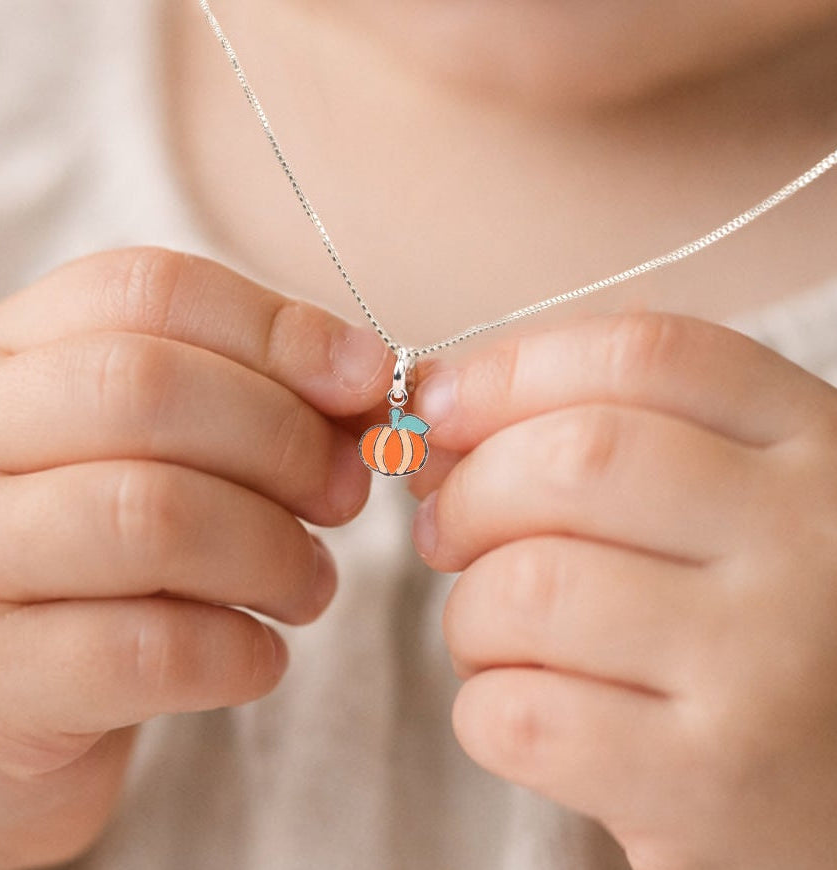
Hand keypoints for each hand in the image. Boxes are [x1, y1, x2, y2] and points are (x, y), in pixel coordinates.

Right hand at [0, 248, 388, 868]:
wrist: (19, 693)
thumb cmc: (112, 553)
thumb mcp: (164, 451)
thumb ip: (258, 397)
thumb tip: (368, 378)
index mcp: (12, 359)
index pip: (147, 290)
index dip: (279, 329)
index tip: (368, 379)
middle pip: (146, 388)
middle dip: (286, 441)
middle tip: (346, 494)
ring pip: (153, 517)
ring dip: (277, 554)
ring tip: (308, 584)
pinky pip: (151, 651)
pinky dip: (244, 652)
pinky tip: (259, 654)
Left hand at [411, 313, 836, 869]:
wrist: (833, 776)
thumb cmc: (750, 619)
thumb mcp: (722, 500)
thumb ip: (607, 436)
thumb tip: (439, 407)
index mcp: (812, 442)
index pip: (643, 355)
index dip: (511, 370)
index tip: (441, 405)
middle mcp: (806, 539)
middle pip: (576, 460)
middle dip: (468, 492)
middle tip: (442, 529)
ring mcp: (764, 665)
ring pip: (528, 589)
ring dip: (470, 611)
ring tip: (491, 630)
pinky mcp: (711, 785)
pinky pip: (522, 715)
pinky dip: (482, 700)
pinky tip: (520, 702)